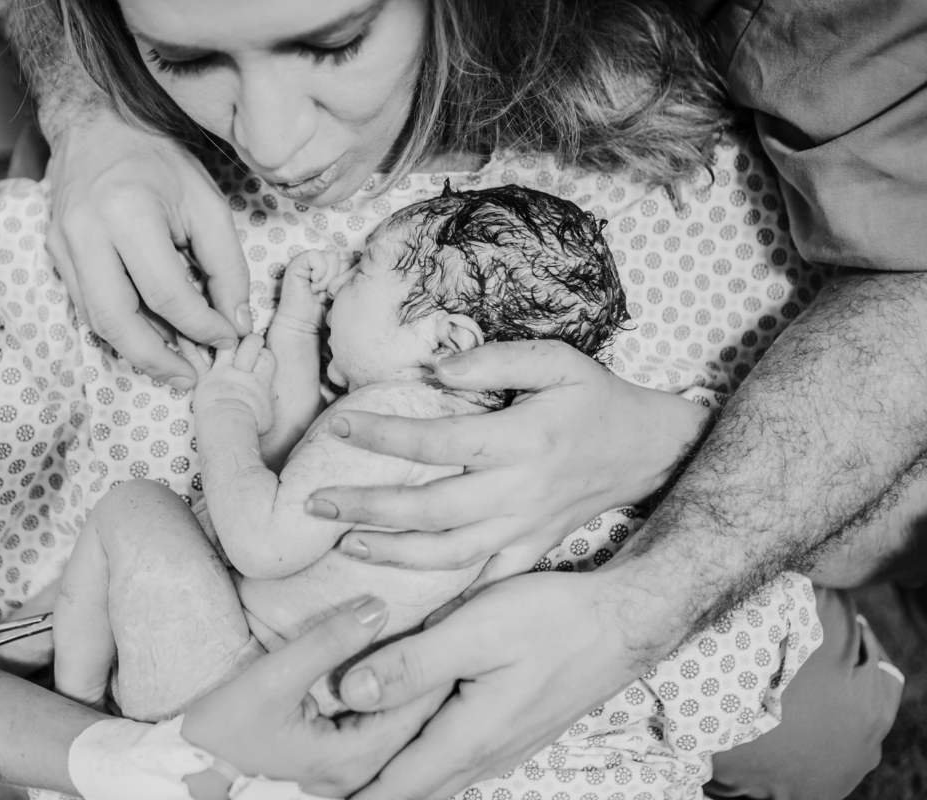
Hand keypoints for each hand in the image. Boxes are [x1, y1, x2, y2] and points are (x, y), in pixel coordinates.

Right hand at [46, 109, 251, 387]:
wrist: (96, 125)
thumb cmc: (158, 161)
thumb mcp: (207, 204)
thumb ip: (226, 266)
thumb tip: (236, 322)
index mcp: (128, 214)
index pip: (167, 294)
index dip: (202, 327)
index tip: (228, 338)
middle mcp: (85, 233)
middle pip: (116, 320)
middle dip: (156, 360)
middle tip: (190, 377)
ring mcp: (61, 245)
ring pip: (95, 320)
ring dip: (136, 350)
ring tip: (173, 362)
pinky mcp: (54, 253)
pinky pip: (86, 306)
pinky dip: (120, 328)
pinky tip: (149, 334)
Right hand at [183, 598, 448, 797]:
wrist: (184, 767)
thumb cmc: (219, 729)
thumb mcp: (272, 678)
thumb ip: (327, 642)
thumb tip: (378, 607)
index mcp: (351, 759)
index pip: (417, 706)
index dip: (438, 660)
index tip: (456, 617)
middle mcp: (359, 774)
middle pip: (418, 718)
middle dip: (436, 670)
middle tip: (455, 619)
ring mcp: (349, 774)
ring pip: (403, 723)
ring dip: (417, 683)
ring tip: (436, 634)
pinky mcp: (338, 764)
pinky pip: (384, 727)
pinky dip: (396, 696)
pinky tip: (402, 663)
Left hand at [187, 334, 276, 433]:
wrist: (229, 429)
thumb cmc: (250, 427)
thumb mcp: (267, 415)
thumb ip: (264, 401)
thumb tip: (263, 402)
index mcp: (259, 381)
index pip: (266, 356)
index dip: (264, 354)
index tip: (260, 358)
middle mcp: (241, 373)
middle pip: (250, 344)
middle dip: (250, 340)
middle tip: (246, 343)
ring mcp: (221, 373)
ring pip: (226, 344)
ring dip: (224, 336)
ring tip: (222, 336)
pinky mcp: (203, 378)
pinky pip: (194, 357)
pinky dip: (188, 345)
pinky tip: (184, 334)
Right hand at [274, 249, 352, 329]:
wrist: (303, 323)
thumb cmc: (323, 312)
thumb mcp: (343, 295)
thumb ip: (351, 280)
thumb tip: (362, 268)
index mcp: (336, 268)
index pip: (353, 263)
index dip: (346, 282)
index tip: (336, 297)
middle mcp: (324, 262)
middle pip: (344, 260)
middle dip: (337, 282)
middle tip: (326, 296)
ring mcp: (310, 260)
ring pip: (332, 257)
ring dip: (326, 280)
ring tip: (318, 292)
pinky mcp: (298, 262)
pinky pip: (315, 256)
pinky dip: (318, 272)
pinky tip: (313, 285)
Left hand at [307, 340, 712, 570]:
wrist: (646, 451)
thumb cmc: (594, 400)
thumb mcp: (559, 361)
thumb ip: (499, 360)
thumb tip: (439, 369)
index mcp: (521, 441)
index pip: (438, 441)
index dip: (384, 435)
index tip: (337, 425)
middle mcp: (518, 492)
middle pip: (431, 508)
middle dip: (368, 508)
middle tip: (314, 505)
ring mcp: (524, 529)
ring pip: (448, 554)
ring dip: (392, 554)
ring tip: (344, 547)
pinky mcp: (530, 551)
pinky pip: (480, 580)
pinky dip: (440, 593)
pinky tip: (398, 590)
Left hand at [337, 573, 639, 799]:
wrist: (624, 623)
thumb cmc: (552, 619)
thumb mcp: (475, 630)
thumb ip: (412, 664)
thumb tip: (351, 691)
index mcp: (470, 736)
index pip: (397, 787)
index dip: (354, 797)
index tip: (314, 793)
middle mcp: (487, 754)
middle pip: (416, 792)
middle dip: (369, 793)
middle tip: (321, 786)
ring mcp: (504, 747)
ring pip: (438, 779)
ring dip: (398, 780)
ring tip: (354, 773)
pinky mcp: (512, 731)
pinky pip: (458, 762)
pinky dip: (424, 763)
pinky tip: (408, 743)